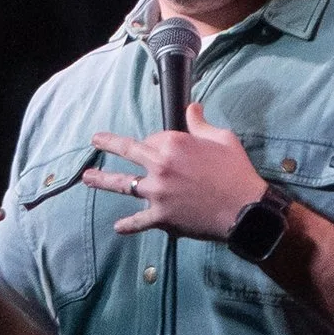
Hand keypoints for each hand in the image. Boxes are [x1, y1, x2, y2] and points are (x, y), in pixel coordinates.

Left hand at [84, 103, 268, 239]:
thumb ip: (201, 124)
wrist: (246, 210)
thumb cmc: (237, 172)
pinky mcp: (161, 216)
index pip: (154, 138)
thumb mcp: (222, 139)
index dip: (159, 141)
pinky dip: (128, 225)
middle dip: (108, 144)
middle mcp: (160, 167)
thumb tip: (192, 107)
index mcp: (173, 145)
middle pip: (127, 152)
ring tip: (87, 178)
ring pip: (123, 185)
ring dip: (102, 180)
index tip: (166, 146)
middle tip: (96, 141)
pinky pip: (139, 220)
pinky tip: (118, 227)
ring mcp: (157, 193)